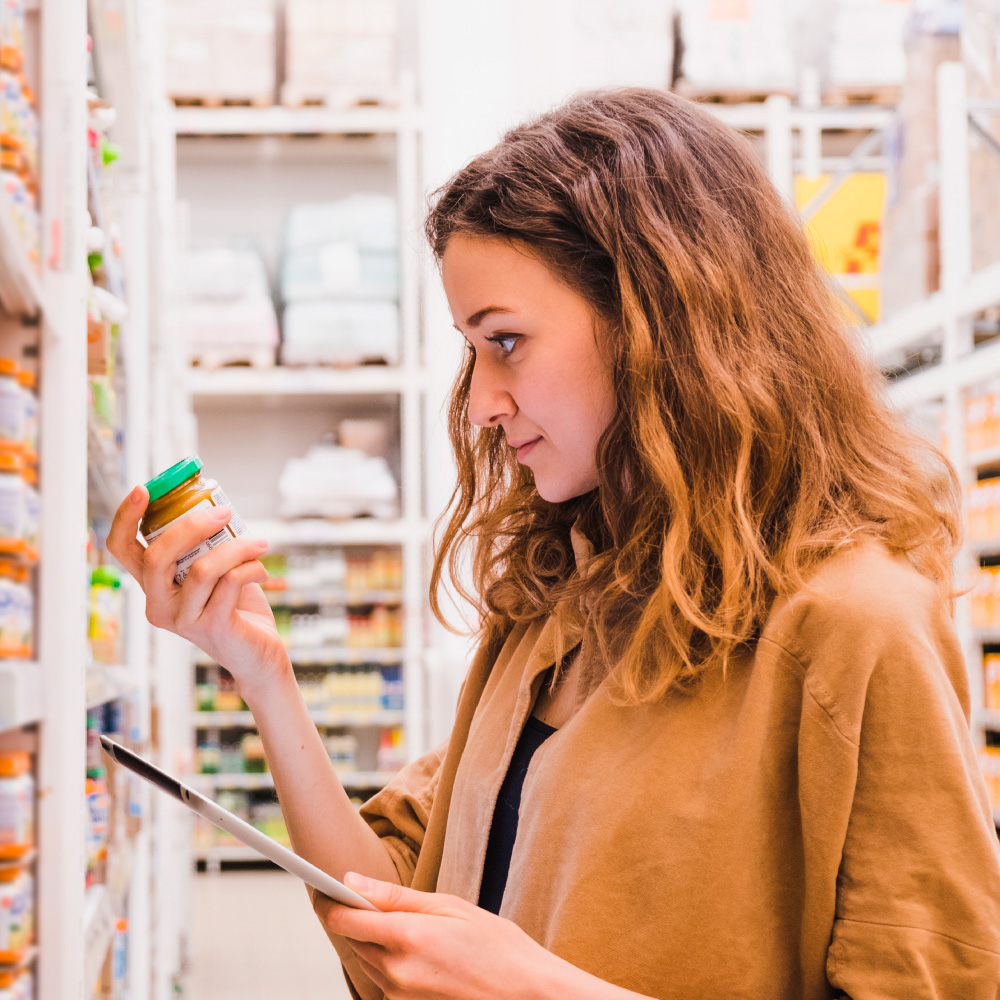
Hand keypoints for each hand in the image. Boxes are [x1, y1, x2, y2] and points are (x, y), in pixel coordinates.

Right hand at [107, 484, 289, 695]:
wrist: (259, 653)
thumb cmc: (236, 606)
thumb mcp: (214, 571)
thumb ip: (206, 546)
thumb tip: (215, 505)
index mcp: (152, 585)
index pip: (122, 549)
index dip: (125, 518)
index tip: (143, 489)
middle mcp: (158, 604)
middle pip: (158, 556)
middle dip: (191, 525)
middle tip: (223, 512)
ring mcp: (182, 619)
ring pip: (201, 569)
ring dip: (236, 548)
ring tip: (260, 544)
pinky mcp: (212, 627)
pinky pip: (230, 583)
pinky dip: (251, 568)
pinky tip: (262, 570)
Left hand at [313, 874, 569, 999]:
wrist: (527, 994)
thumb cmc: (497, 947)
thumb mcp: (450, 907)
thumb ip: (396, 897)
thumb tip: (353, 882)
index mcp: (407, 939)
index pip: (345, 920)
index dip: (331, 902)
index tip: (326, 888)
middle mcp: (397, 973)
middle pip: (352, 941)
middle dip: (355, 919)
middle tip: (370, 899)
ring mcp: (401, 997)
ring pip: (366, 962)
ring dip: (372, 941)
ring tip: (405, 925)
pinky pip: (383, 982)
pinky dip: (388, 963)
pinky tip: (416, 951)